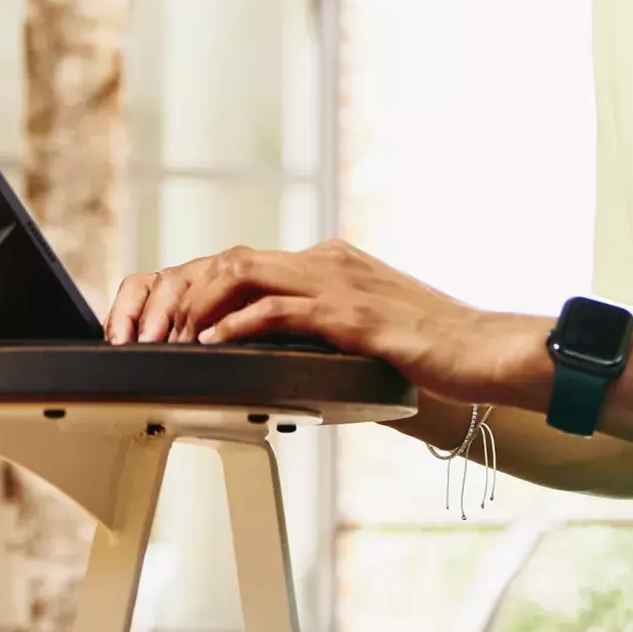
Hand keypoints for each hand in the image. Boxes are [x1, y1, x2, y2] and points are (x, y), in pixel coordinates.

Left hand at [103, 240, 550, 406]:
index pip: (242, 263)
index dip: (192, 290)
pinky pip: (276, 310)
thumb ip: (323, 342)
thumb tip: (282, 371)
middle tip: (146, 333)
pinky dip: (233, 327)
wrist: (486, 353)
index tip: (158, 322)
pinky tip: (210, 348)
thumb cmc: (433, 357)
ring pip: (241, 274)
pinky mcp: (350, 314)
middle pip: (229, 260)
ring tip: (166, 341)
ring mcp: (338, 283)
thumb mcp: (364, 340)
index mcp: (328, 264)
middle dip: (178, 294)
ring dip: (194, 307)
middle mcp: (327, 262)